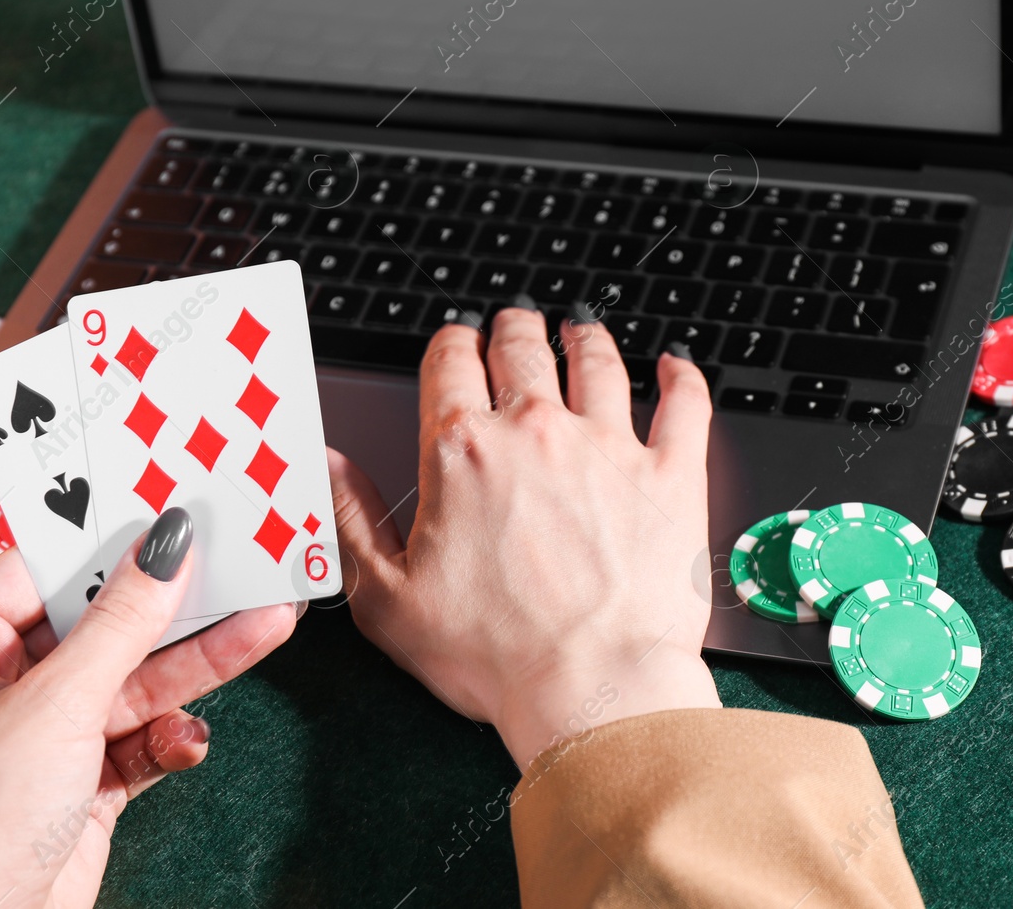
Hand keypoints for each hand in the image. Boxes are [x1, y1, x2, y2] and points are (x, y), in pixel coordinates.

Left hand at [0, 510, 298, 907]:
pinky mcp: (79, 783)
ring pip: (131, 680)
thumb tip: (164, 547)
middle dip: (171, 608)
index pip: (38, 570)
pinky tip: (190, 738)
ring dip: (195, 665)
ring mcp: (39, 737)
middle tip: (238, 565)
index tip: (172, 512)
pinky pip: (138, 737)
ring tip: (265, 627)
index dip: (107, 543)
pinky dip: (169, 737)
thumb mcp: (56, 707)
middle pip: (97, 625)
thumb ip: (121, 623)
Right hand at [331, 305, 720, 768]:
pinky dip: (680, 376)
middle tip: (513, 323)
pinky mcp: (671, 474)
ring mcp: (609, 446)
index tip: (454, 343)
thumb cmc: (495, 657)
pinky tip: (674, 365)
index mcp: (463, 453)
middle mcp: (536, 432)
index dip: (450, 344)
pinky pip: (683, 402)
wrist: (593, 689)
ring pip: (596, 362)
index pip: (449, 363)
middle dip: (512, 328)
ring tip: (581, 330)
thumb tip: (329, 467)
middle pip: (521, 348)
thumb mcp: (385, 599)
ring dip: (584, 338)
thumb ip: (350, 519)